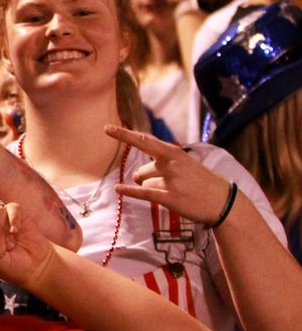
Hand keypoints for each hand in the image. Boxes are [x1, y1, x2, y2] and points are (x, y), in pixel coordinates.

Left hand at [107, 125, 234, 225]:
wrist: (224, 201)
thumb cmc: (202, 182)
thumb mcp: (186, 164)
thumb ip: (163, 163)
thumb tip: (137, 175)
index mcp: (175, 153)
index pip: (145, 141)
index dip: (124, 135)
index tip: (107, 128)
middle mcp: (171, 164)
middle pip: (142, 171)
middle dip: (145, 180)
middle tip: (163, 185)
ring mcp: (170, 180)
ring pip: (145, 184)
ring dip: (153, 189)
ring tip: (175, 193)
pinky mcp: (169, 197)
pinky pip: (143, 193)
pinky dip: (129, 191)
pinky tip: (119, 189)